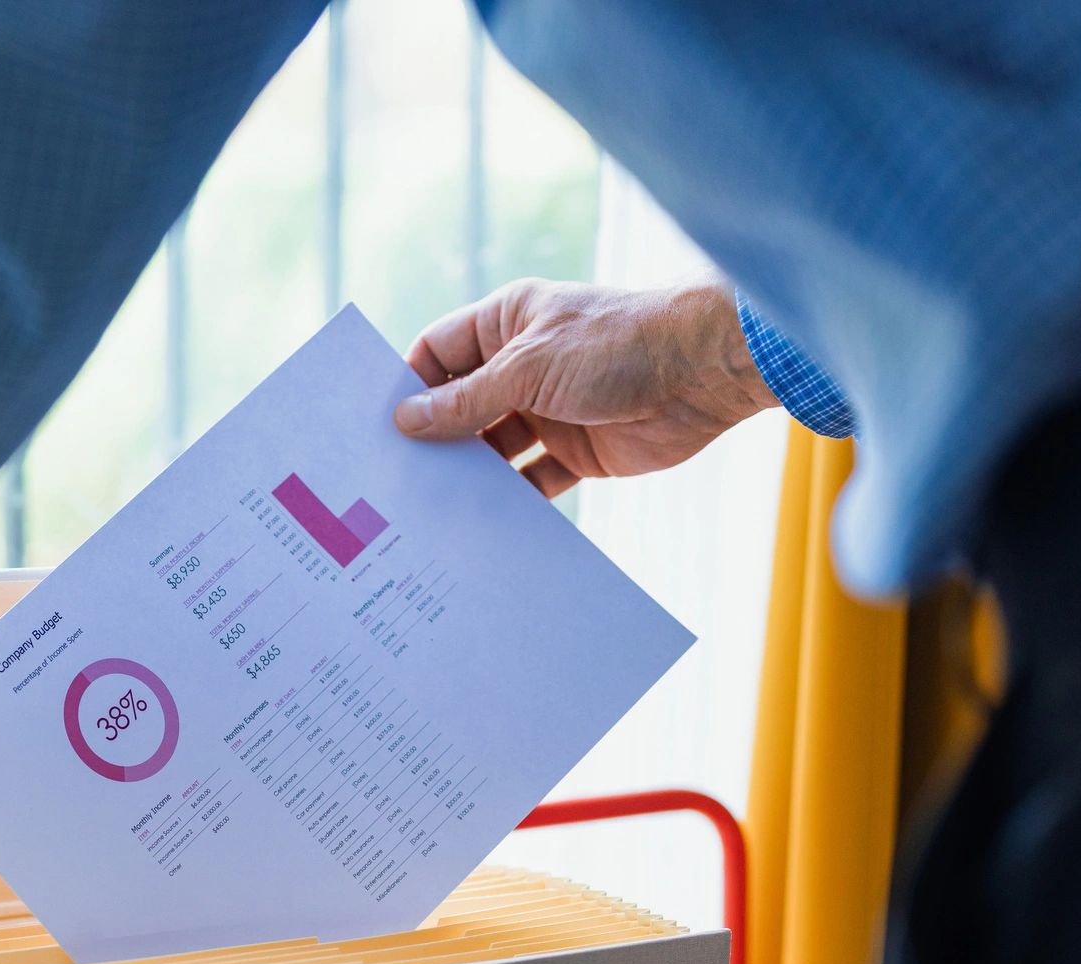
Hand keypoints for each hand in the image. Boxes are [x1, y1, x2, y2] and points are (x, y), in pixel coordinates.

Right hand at [394, 277, 777, 494]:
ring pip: (492, 448)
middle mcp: (522, 366)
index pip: (438, 353)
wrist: (704, 373)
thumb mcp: (529, 367)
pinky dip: (510, 499)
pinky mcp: (576, 452)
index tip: (376, 424)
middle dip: (433, 437)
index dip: (408, 385)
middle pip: (460, 406)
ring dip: (468, 473)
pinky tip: (482, 522)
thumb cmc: (617, 344)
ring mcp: (549, 411)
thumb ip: (467, 400)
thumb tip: (407, 420)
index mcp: (506, 324)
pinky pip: (531, 481)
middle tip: (391, 476)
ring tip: (428, 506)